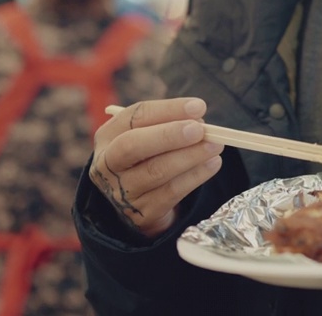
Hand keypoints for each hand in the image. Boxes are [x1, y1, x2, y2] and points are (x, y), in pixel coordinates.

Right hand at [89, 98, 224, 237]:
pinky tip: (212, 164)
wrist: (138, 201)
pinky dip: (195, 177)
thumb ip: (169, 124)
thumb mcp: (149, 135)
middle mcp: (107, 164)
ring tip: (215, 145)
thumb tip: (198, 119)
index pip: (134, 117)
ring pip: (156, 171)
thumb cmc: (148, 156)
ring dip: (190, 156)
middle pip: (132, 145)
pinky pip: (171, 193)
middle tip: (200, 129)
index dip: (167, 110)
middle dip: (169, 135)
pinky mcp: (141, 213)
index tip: (199, 107)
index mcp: (108, 136)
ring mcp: (121, 192)